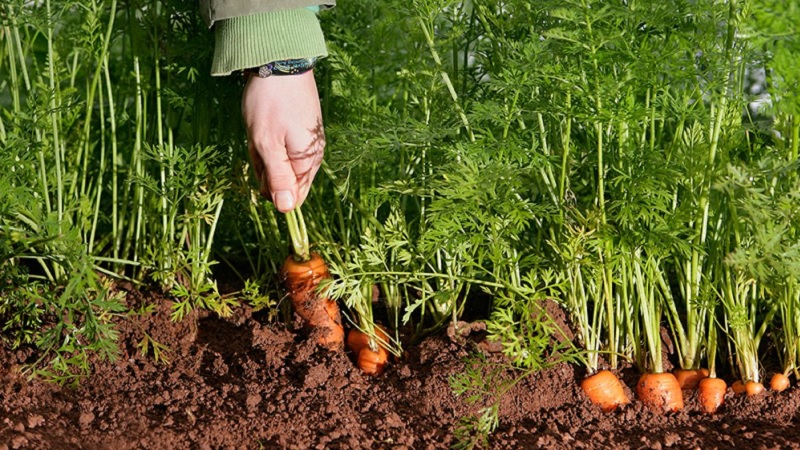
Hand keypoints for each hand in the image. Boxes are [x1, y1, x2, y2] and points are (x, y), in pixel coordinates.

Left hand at [242, 70, 324, 212]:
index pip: (291, 198)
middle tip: (258, 141)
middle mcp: (312, 157)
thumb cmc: (271, 104)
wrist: (281, 63)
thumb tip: (286, 211)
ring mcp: (306, 143)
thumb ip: (277, 178)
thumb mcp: (267, 144)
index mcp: (307, 163)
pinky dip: (267, 139)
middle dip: (264, 166)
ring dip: (263, 151)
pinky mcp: (300, 131)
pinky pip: (280, 147)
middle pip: (282, 180)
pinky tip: (264, 123)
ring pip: (278, 162)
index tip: (261, 164)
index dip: (269, 187)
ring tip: (260, 128)